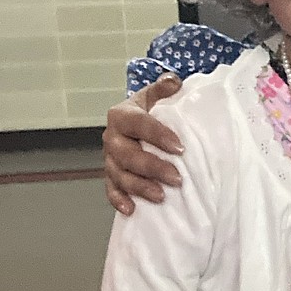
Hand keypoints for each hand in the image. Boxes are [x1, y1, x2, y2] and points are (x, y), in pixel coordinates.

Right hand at [102, 74, 184, 214]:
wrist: (136, 126)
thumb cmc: (151, 112)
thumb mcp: (157, 96)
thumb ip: (165, 88)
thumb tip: (174, 81)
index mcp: (122, 115)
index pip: (139, 124)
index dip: (158, 135)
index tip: (180, 148)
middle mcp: (112, 137)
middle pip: (127, 155)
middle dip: (152, 167)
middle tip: (177, 178)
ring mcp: (110, 159)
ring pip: (119, 175)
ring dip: (139, 187)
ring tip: (161, 196)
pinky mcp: (111, 176)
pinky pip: (111, 190)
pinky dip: (118, 200)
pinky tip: (131, 210)